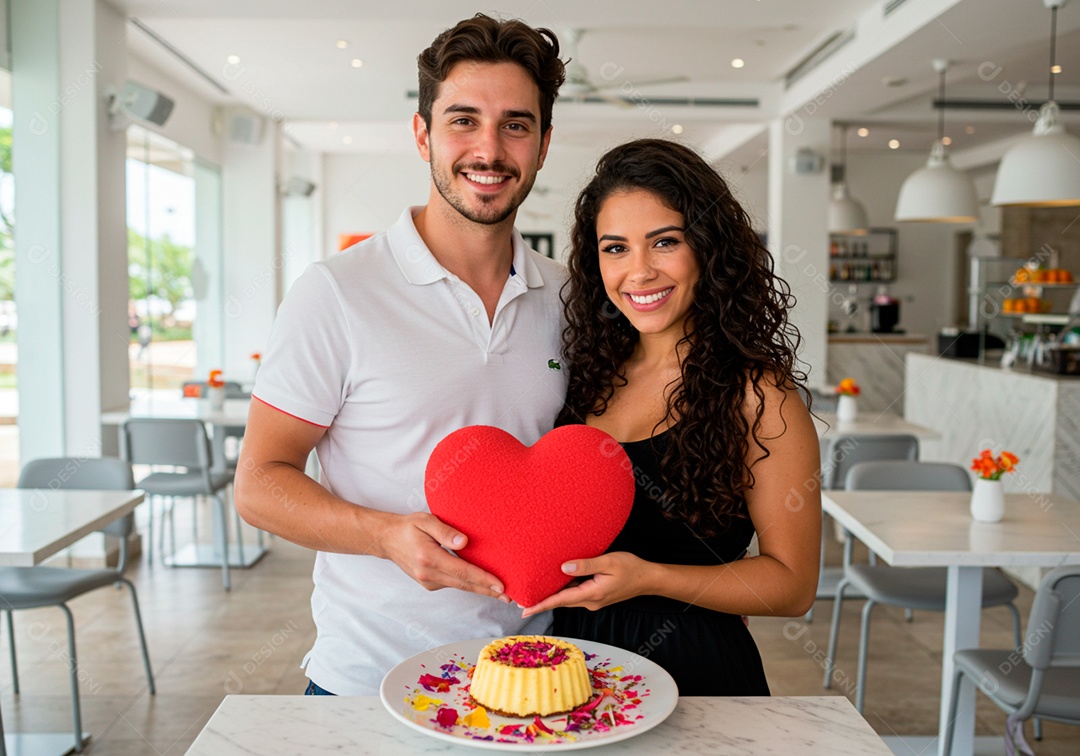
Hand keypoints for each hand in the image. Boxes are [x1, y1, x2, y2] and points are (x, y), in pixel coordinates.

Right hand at [378, 512, 508, 601]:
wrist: (387, 539)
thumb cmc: (408, 527)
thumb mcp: (425, 521)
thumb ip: (445, 531)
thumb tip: (465, 542)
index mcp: (429, 558)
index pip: (462, 572)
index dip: (483, 580)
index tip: (501, 586)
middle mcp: (428, 574)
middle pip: (465, 585)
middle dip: (488, 591)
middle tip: (510, 597)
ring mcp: (428, 582)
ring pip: (460, 587)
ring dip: (480, 590)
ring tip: (501, 592)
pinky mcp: (429, 583)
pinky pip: (453, 584)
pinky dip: (468, 585)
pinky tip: (481, 584)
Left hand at [521, 552, 653, 616]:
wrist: (648, 579)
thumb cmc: (631, 568)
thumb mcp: (609, 562)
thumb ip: (586, 565)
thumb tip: (563, 568)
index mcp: (592, 594)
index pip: (561, 600)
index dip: (541, 605)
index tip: (524, 610)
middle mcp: (591, 601)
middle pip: (561, 602)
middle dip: (541, 602)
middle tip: (520, 603)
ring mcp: (594, 600)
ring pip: (568, 598)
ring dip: (551, 597)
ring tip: (533, 593)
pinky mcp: (596, 596)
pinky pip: (576, 594)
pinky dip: (563, 591)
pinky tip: (556, 584)